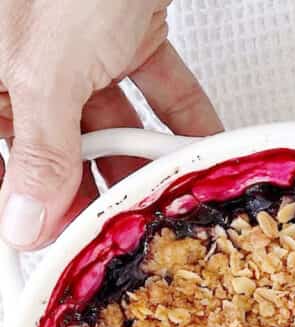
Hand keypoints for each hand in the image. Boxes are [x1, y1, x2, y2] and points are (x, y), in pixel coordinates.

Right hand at [0, 0, 221, 249]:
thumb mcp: (46, 69)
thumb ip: (41, 148)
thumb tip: (26, 221)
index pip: (4, 164)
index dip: (29, 208)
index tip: (61, 249)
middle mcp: (28, 63)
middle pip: (57, 152)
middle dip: (96, 194)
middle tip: (124, 236)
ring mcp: (76, 47)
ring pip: (109, 127)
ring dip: (142, 165)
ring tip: (167, 202)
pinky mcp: (125, 32)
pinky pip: (155, 92)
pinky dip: (180, 122)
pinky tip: (198, 155)